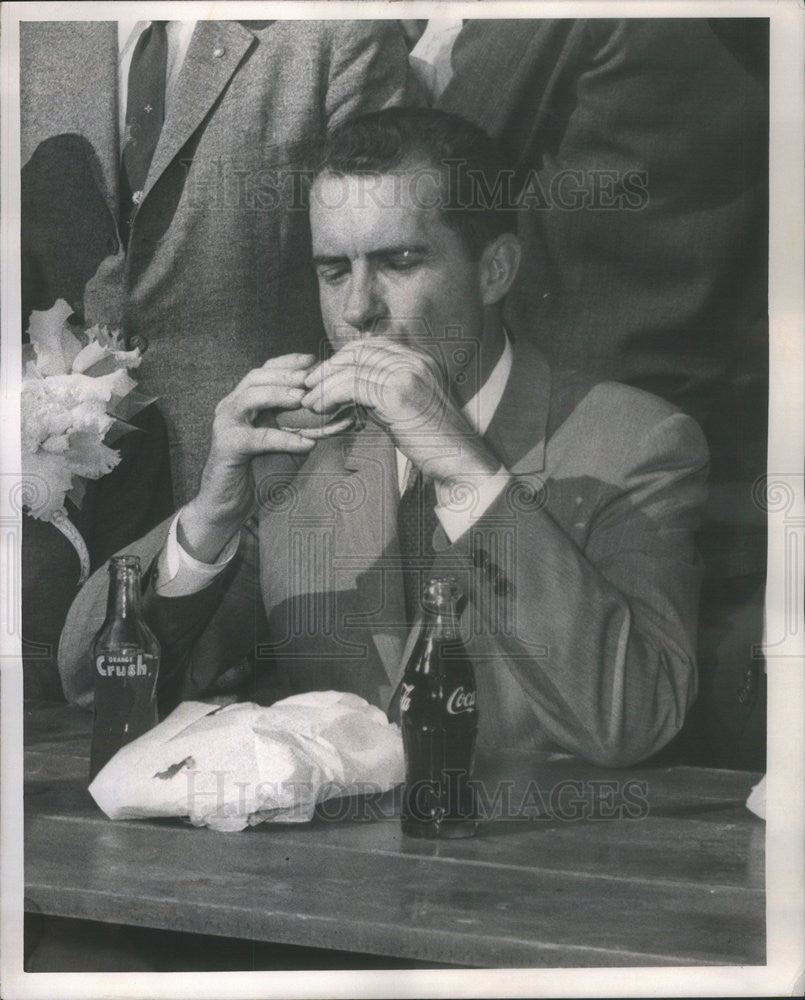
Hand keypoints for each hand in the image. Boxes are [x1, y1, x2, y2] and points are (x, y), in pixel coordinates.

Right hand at [180, 354, 318, 561]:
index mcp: (244, 401)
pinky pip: (258, 437)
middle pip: (256, 377)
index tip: (313, 359)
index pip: (264, 371)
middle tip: (311, 376)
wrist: (227, 505)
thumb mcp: (284, 444)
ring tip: (304, 399)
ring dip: (279, 395)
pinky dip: (284, 439)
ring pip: (250, 398)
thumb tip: (338, 416)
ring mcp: (226, 425)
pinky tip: (306, 445)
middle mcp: (231, 407)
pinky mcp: (227, 446)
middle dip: (285, 374)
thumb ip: (302, 427)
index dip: (287, 362)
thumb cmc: (257, 473)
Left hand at [301, 338, 499, 486]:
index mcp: (419, 359)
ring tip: (309, 401)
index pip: (371, 345)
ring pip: (352, 368)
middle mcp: (415, 360)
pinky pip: (353, 386)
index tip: (322, 377)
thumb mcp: (408, 407)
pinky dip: (330, 395)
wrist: (460, 463)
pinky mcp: (399, 394)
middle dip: (328, 368)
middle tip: (308, 387)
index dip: (341, 358)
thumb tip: (350, 389)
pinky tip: (321, 408)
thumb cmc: (433, 443)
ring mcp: (408, 374)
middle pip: (358, 352)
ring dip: (324, 384)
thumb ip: (384, 391)